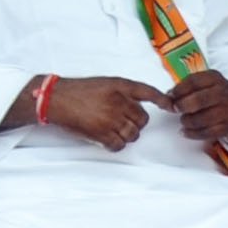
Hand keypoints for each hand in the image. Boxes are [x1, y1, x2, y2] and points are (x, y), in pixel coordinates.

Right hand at [22, 75, 163, 149]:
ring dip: (126, 135)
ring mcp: (111, 118)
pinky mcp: (102, 133)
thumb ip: (124, 91)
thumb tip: (138, 105)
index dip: (163, 100)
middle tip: (122, 122)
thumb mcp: (106, 83)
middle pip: (142, 119)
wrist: (57, 98)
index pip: (148, 92)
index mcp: (120, 86)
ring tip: (113, 130)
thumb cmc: (79, 90)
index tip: (170, 107)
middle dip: (135, 123)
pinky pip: (119, 145)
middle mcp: (119, 101)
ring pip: (132, 134)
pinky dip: (116, 145)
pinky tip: (108, 139)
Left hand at [168, 68, 227, 143]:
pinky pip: (206, 133)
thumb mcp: (206, 83)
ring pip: (200, 119)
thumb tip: (167, 96)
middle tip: (175, 109)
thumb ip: (186, 87)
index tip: (170, 96)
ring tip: (183, 120)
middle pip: (197, 100)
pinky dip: (192, 133)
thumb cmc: (216, 94)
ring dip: (186, 121)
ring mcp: (226, 111)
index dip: (178, 90)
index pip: (193, 81)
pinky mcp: (227, 127)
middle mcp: (223, 93)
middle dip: (182, 106)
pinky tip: (186, 131)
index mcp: (215, 78)